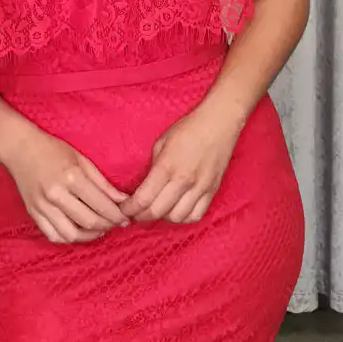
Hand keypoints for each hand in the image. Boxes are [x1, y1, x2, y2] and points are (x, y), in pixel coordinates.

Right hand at [2, 129, 129, 242]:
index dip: (117, 215)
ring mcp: (42, 206)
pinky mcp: (33, 213)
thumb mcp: (82, 159)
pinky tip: (80, 232)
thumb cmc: (53, 149)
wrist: (20, 148)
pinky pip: (53, 235)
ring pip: (71, 234)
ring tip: (100, 229)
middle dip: (108, 225)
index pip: (101, 205)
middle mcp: (56, 194)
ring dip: (90, 236)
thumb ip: (103, 183)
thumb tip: (123, 200)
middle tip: (116, 223)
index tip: (126, 218)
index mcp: (72, 177)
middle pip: (89, 221)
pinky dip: (69, 238)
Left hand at [120, 102, 241, 224]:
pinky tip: (176, 210)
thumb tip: (143, 187)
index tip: (123, 209)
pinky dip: (183, 218)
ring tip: (156, 210)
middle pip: (157, 212)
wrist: (218, 123)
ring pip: (177, 218)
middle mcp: (183, 181)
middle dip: (141, 216)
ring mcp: (200, 188)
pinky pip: (195, 215)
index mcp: (166, 167)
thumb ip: (153, 168)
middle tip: (134, 213)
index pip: (143, 198)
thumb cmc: (187, 129)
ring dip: (162, 218)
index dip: (129, 209)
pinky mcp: (212, 191)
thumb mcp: (161, 143)